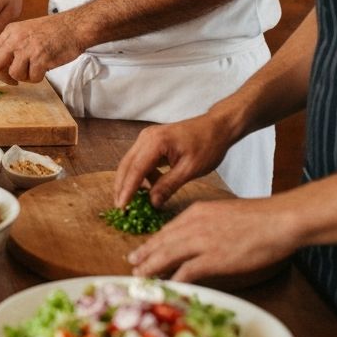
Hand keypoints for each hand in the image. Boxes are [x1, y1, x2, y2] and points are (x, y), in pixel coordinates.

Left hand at [0, 12, 84, 86]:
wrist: (75, 26)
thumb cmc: (54, 30)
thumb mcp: (26, 30)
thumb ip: (11, 43)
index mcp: (10, 31)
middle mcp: (16, 39)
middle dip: (1, 78)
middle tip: (11, 83)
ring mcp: (28, 48)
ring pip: (14, 74)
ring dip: (24, 78)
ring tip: (34, 71)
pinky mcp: (41, 58)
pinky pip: (32, 78)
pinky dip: (37, 78)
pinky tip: (44, 70)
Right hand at [113, 113, 232, 208]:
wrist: (216, 127)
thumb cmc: (208, 146)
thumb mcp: (190, 169)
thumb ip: (168, 186)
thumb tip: (152, 203)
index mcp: (155, 142)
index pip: (136, 170)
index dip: (127, 190)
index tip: (121, 208)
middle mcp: (146, 137)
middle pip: (126, 165)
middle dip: (121, 187)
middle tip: (120, 209)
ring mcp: (147, 138)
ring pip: (131, 163)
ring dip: (130, 182)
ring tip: (132, 202)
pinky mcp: (151, 142)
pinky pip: (140, 160)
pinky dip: (140, 175)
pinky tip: (149, 188)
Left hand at [125, 196, 297, 281]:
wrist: (279, 219)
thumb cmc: (259, 218)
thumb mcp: (223, 214)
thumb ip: (207, 225)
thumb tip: (199, 242)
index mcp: (195, 213)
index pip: (167, 230)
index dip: (153, 242)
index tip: (142, 251)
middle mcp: (193, 225)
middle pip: (161, 242)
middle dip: (145, 254)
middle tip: (131, 265)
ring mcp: (202, 241)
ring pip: (167, 255)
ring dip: (151, 268)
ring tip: (140, 277)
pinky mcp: (214, 258)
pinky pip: (187, 271)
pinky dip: (175, 280)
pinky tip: (168, 287)